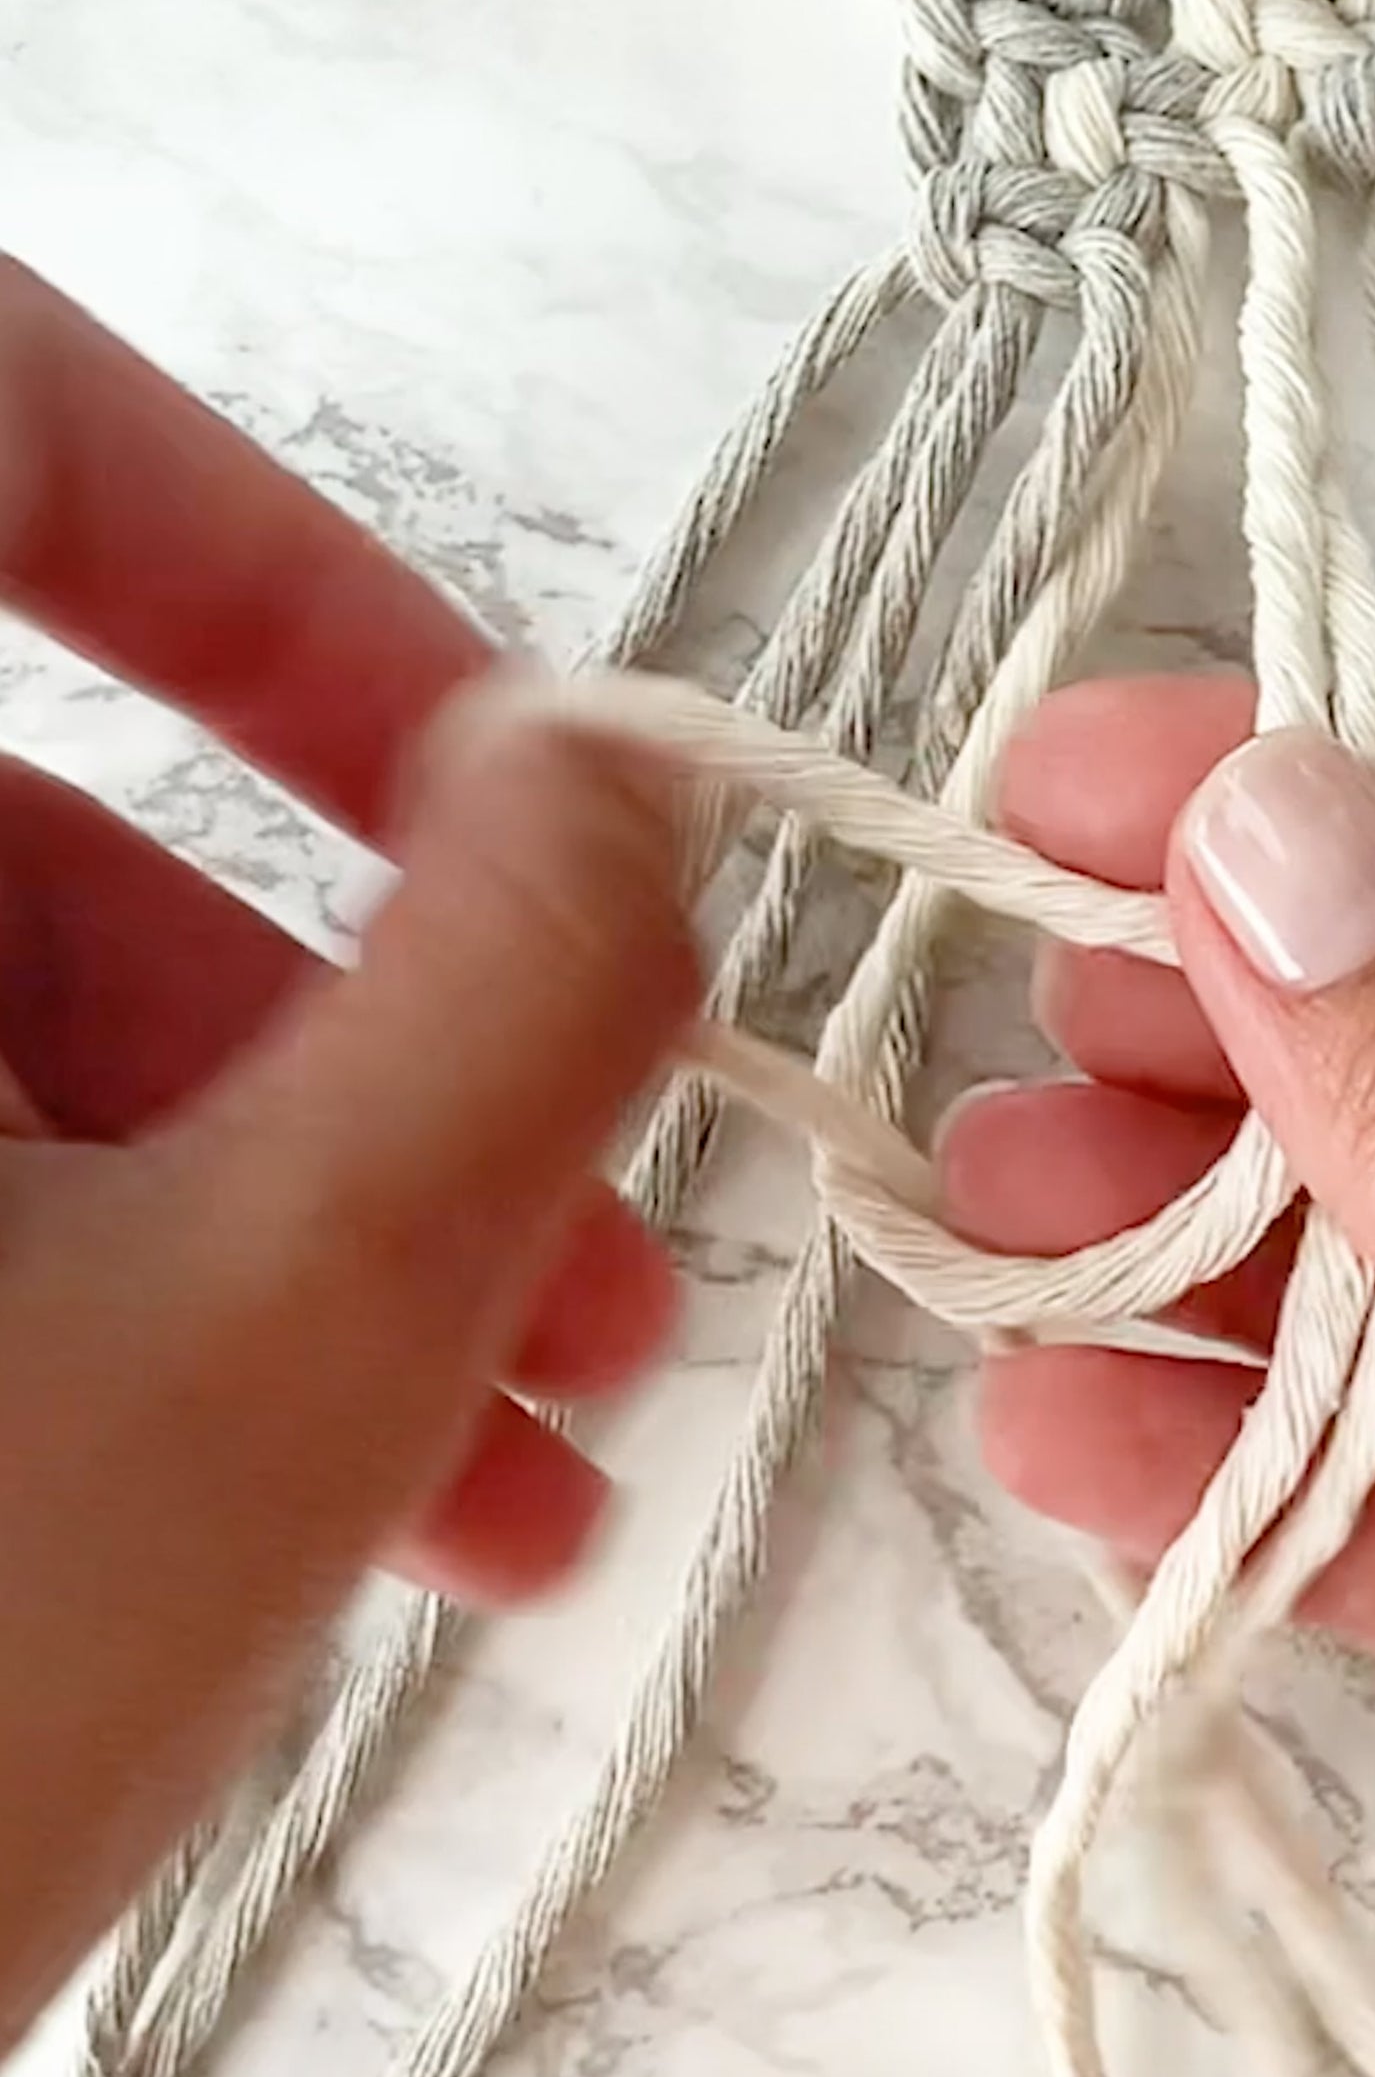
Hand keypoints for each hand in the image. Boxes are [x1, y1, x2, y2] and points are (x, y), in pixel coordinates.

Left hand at [0, 265, 695, 2043]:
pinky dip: (116, 1316)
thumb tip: (613, 788)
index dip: (264, 562)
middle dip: (363, 1040)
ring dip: (286, 1227)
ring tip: (517, 1471)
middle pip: (18, 818)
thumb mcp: (293, 1335)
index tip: (501, 788)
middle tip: (586, 1235)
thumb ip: (522, 996)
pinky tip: (324, 1514)